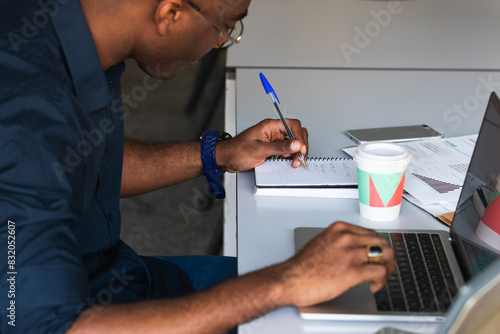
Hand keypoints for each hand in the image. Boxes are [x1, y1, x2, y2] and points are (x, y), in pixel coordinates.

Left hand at [216, 118, 307, 171]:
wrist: (226, 159)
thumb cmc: (236, 151)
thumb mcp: (259, 150)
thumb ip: (279, 147)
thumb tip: (296, 144)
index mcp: (270, 126)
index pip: (292, 125)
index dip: (300, 136)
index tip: (301, 149)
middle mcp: (273, 131)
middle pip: (296, 133)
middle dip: (300, 146)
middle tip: (298, 157)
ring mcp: (273, 140)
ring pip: (293, 143)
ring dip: (295, 152)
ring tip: (292, 162)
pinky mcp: (272, 149)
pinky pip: (286, 150)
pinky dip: (290, 156)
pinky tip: (287, 162)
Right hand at [279, 221, 395, 307]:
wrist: (291, 279)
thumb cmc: (303, 266)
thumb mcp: (322, 242)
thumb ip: (340, 242)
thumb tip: (357, 249)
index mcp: (340, 229)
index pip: (371, 233)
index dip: (378, 247)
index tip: (376, 257)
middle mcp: (347, 237)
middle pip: (382, 243)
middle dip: (387, 257)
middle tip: (384, 268)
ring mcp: (350, 253)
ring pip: (385, 256)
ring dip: (387, 269)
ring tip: (381, 278)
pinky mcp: (353, 271)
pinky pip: (380, 272)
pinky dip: (381, 280)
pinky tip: (373, 286)